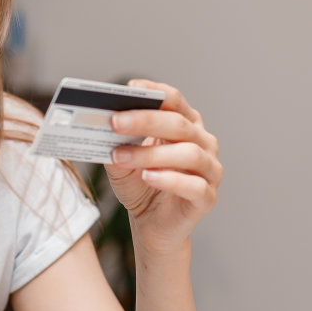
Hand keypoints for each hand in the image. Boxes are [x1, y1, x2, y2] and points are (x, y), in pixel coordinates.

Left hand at [104, 80, 221, 255]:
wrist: (151, 223)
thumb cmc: (139, 185)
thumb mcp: (121, 161)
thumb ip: (116, 142)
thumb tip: (102, 126)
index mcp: (185, 125)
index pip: (174, 100)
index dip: (155, 91)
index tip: (131, 87)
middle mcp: (203, 143)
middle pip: (179, 124)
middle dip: (144, 120)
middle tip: (114, 121)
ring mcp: (209, 170)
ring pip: (187, 153)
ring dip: (150, 154)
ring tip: (120, 156)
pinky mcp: (207, 197)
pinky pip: (193, 185)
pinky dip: (169, 179)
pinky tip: (147, 177)